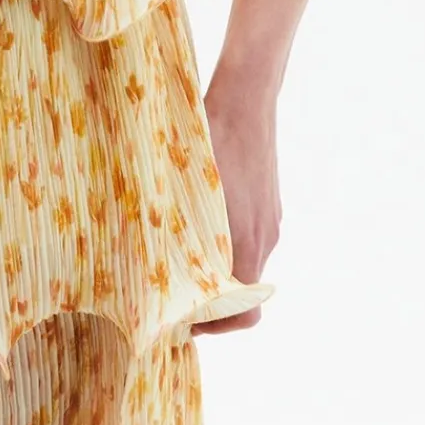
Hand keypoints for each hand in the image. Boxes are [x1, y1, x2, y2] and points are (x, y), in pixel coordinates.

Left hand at [191, 69, 281, 335]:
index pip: (245, 312)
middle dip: (209, 295)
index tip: (186, 321)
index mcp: (246, 243)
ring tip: (177, 247)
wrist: (246, 98)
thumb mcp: (184, 189)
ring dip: (215, 261)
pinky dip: (227, 236)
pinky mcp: (270, 201)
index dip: (217, 326)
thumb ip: (178, 233)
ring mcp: (271, 218)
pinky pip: (249, 231)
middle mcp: (264, 237)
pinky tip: (197, 212)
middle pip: (241, 288)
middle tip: (170, 288)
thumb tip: (153, 267)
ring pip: (243, 256)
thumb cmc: (210, 140)